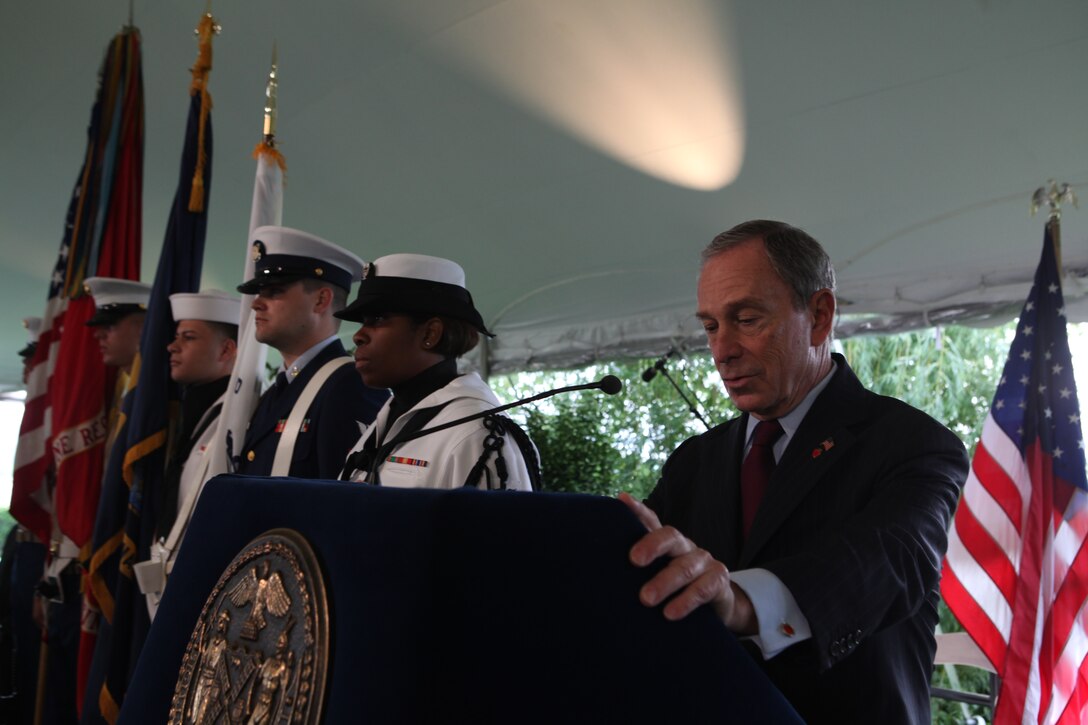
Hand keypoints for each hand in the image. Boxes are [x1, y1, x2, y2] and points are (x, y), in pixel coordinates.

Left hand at [619, 492, 755, 632]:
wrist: (716, 608)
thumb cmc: (676, 588)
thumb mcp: (656, 574)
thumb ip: (636, 563)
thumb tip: (600, 552)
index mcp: (667, 543)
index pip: (652, 521)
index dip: (638, 510)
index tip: (622, 500)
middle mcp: (685, 547)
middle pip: (670, 537)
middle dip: (652, 545)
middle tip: (633, 560)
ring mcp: (704, 562)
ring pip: (685, 567)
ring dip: (665, 582)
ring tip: (646, 599)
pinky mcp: (718, 581)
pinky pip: (703, 589)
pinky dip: (686, 601)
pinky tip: (670, 614)